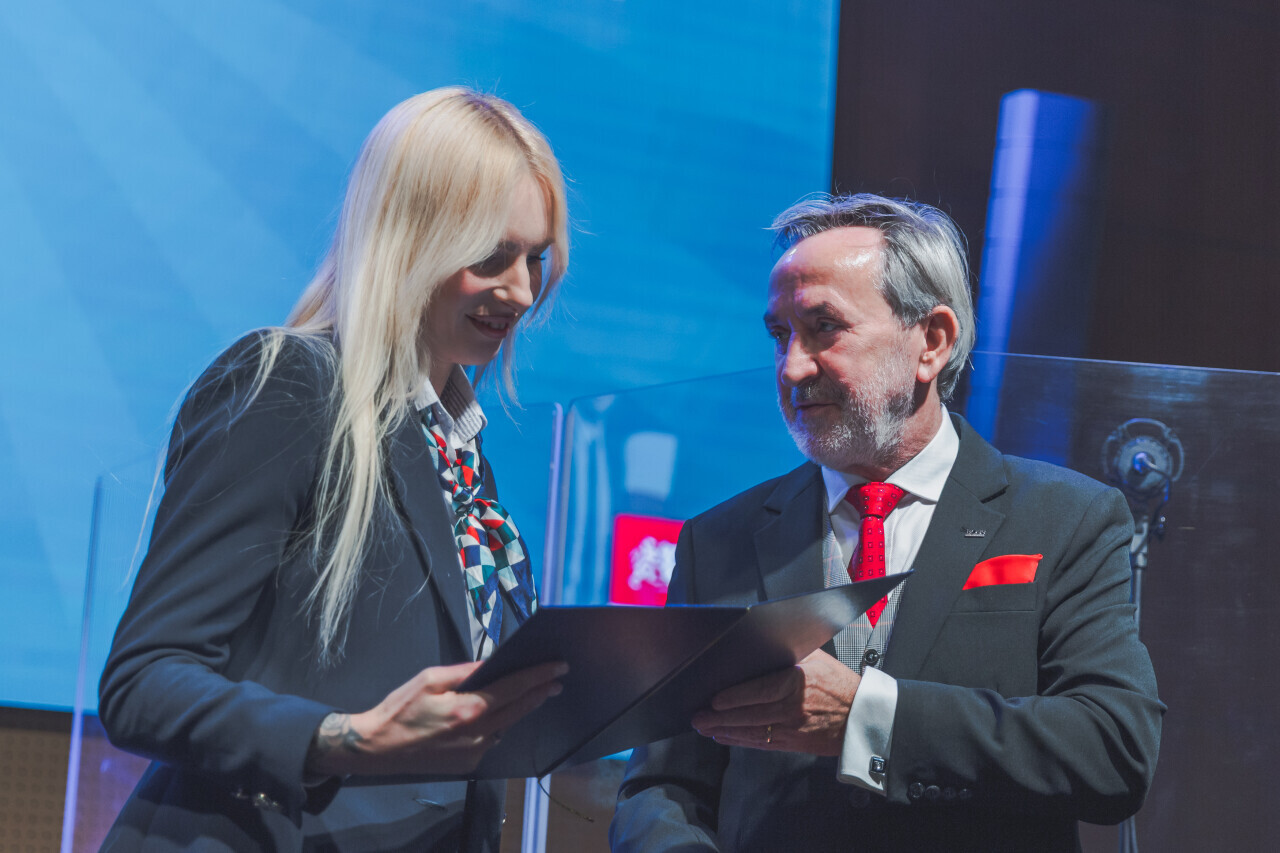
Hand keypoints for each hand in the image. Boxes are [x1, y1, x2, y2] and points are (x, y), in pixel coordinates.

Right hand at [306, 660, 565, 776]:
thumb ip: (465, 672)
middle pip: (519, 709)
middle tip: (557, 679)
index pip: (514, 688)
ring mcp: (474, 752)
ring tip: (534, 692)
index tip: (559, 666)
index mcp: (468, 709)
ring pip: (507, 726)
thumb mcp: (429, 679)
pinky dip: (499, 724)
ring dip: (520, 709)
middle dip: (540, 692)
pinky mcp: (468, 764)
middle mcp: (477, 734)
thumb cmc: (399, 709)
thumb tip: (491, 663)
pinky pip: (492, 739)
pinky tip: (501, 712)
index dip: (539, 675)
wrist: (376, 749)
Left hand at [690, 650, 857, 755]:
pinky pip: (762, 743)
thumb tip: (756, 644)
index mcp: (797, 682)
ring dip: (725, 731)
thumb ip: (786, 652)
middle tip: (698, 717)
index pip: (759, 691)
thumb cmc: (836, 682)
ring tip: (705, 727)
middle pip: (750, 714)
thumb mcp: (815, 657)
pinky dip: (741, 741)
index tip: (714, 700)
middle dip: (720, 718)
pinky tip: (725, 737)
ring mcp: (792, 728)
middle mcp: (793, 707)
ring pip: (752, 731)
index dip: (734, 698)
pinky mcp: (793, 742)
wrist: (860, 714)